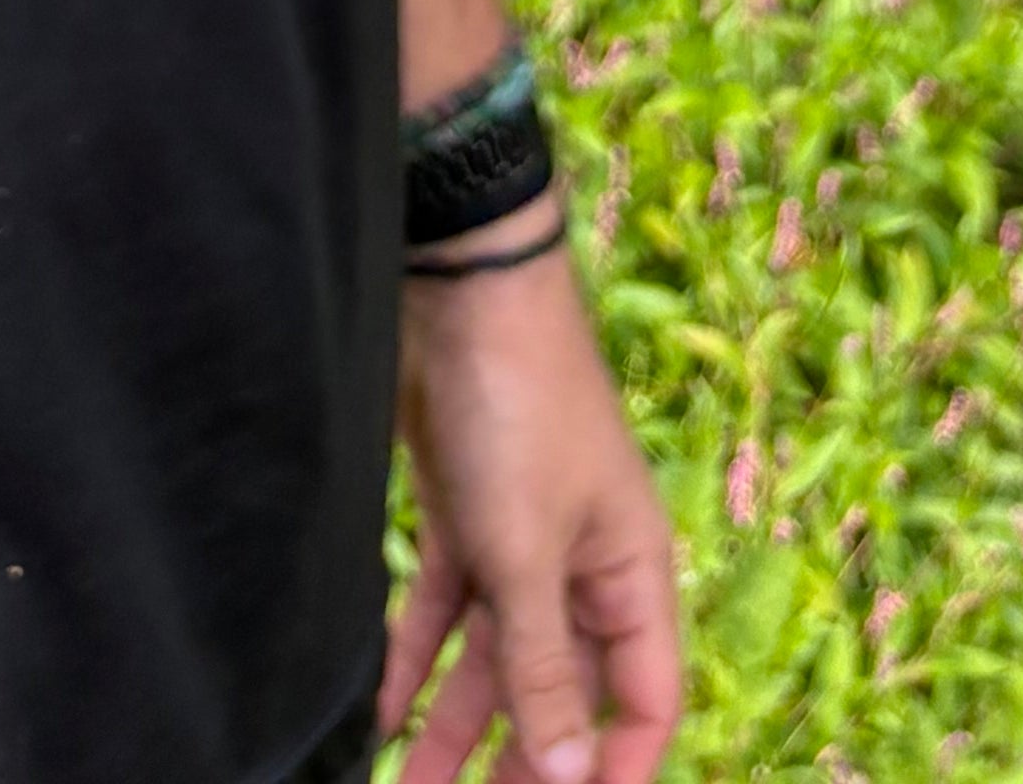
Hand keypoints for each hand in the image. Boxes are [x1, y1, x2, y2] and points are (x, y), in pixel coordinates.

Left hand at [384, 236, 680, 783]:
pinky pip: (446, 617)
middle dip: (523, 763)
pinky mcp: (464, 520)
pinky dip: (414, 665)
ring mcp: (521, 544)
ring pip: (495, 664)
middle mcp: (584, 568)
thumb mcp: (528, 552)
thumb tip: (573, 774)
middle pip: (563, 693)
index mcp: (630, 575)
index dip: (614, 770)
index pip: (643, 701)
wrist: (458, 287)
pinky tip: (379, 718)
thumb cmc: (519, 410)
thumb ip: (544, 668)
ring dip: (455, 730)